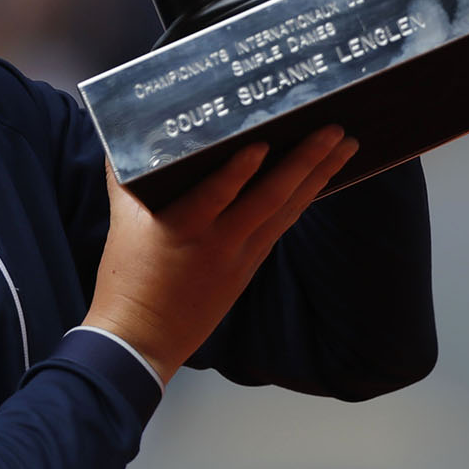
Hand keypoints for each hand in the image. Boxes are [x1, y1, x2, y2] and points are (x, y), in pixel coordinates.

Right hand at [84, 126, 360, 382]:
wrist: (142, 338)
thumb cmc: (127, 278)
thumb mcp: (123, 223)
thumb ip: (123, 177)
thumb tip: (122, 138)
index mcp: (183, 226)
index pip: (216, 193)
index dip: (240, 169)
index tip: (264, 142)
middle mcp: (219, 241)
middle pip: (270, 197)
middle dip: (306, 161)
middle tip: (335, 130)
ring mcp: (240, 256)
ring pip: (286, 211)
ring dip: (318, 176)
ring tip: (345, 147)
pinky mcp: (248, 267)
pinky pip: (280, 226)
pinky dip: (301, 199)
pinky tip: (320, 179)